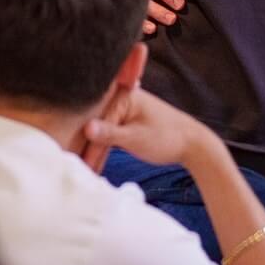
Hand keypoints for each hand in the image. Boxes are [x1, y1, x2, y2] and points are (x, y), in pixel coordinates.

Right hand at [84, 86, 219, 171]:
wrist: (193, 145)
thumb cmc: (167, 138)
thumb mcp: (136, 138)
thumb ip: (110, 134)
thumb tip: (86, 129)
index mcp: (124, 96)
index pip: (95, 119)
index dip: (83, 141)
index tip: (72, 159)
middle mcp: (122, 98)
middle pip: (94, 123)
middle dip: (83, 144)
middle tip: (70, 164)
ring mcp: (124, 110)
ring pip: (100, 131)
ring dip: (91, 150)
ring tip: (79, 169)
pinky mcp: (127, 122)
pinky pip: (108, 136)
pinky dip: (102, 150)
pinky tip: (92, 165)